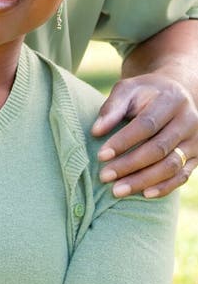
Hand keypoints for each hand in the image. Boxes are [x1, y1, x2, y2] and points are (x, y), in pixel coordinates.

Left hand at [92, 73, 197, 197]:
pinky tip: (144, 194)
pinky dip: (164, 187)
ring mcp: (195, 140)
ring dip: (143, 180)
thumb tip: (96, 131)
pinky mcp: (197, 156)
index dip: (123, 141)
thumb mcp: (128, 90)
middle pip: (158, 148)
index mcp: (171, 99)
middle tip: (104, 176)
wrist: (177, 93)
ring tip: (117, 190)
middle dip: (129, 165)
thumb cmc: (145, 93)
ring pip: (171, 166)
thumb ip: (112, 108)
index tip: (101, 155)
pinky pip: (182, 176)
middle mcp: (188, 120)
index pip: (146, 125)